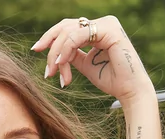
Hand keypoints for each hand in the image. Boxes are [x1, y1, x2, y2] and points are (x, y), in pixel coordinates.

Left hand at [31, 15, 153, 105]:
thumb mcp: (85, 65)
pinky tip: (60, 64)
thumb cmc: (111, 79)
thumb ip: (72, 55)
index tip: (36, 50)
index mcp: (97, 29)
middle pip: (66, 26)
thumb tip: (55, 53)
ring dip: (57, 54)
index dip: (50, 37)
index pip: (68, 27)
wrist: (129, 90)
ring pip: (69, 32)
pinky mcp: (109, 29)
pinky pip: (77, 36)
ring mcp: (106, 23)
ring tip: (54, 73)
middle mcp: (102, 23)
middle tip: (45, 66)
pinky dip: (66, 50)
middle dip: (50, 45)